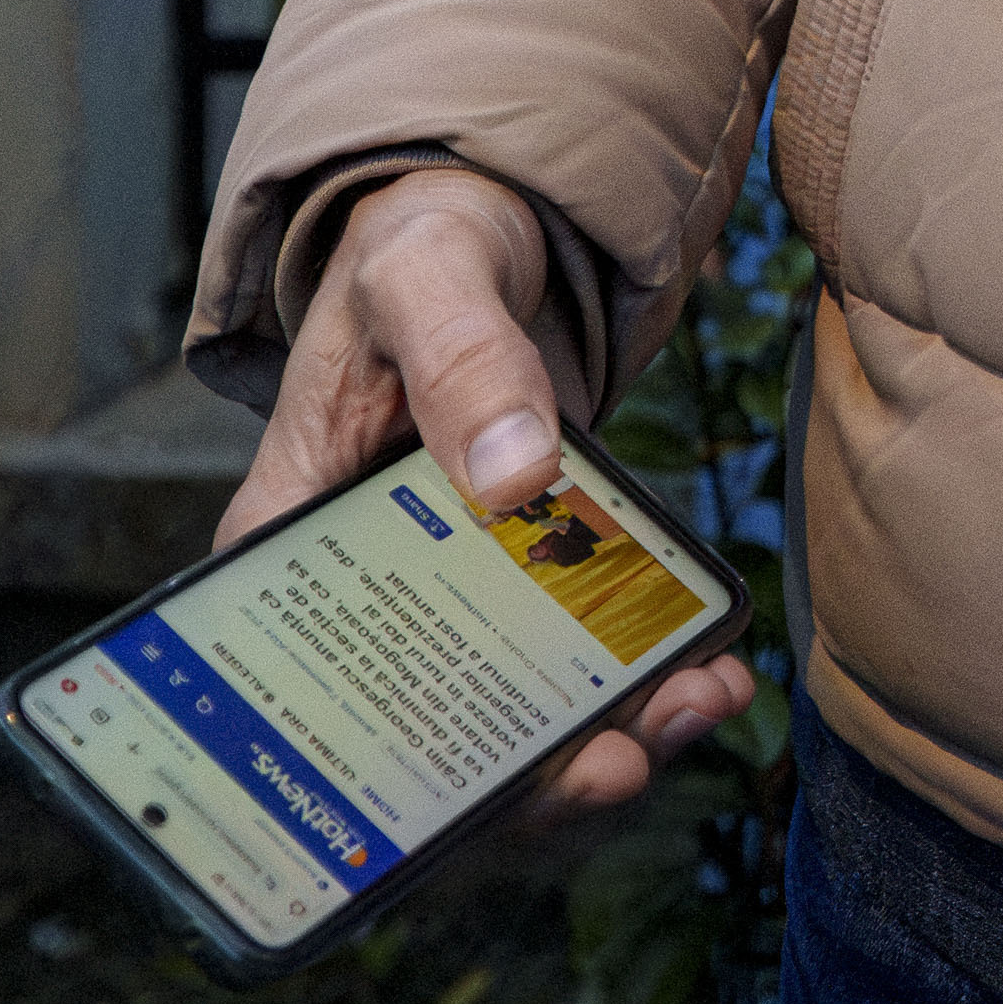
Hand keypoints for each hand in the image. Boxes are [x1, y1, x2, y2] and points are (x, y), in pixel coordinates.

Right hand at [218, 171, 754, 815]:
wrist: (491, 225)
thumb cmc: (423, 245)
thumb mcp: (427, 274)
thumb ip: (463, 356)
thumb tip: (514, 476)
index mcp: (294, 532)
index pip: (311, 679)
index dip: (383, 755)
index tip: (476, 779)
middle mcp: (363, 586)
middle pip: (421, 724)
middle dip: (525, 770)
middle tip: (620, 759)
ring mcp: (450, 588)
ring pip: (508, 708)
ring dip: (604, 731)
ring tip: (693, 703)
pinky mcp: (525, 572)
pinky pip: (571, 652)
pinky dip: (638, 674)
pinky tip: (708, 668)